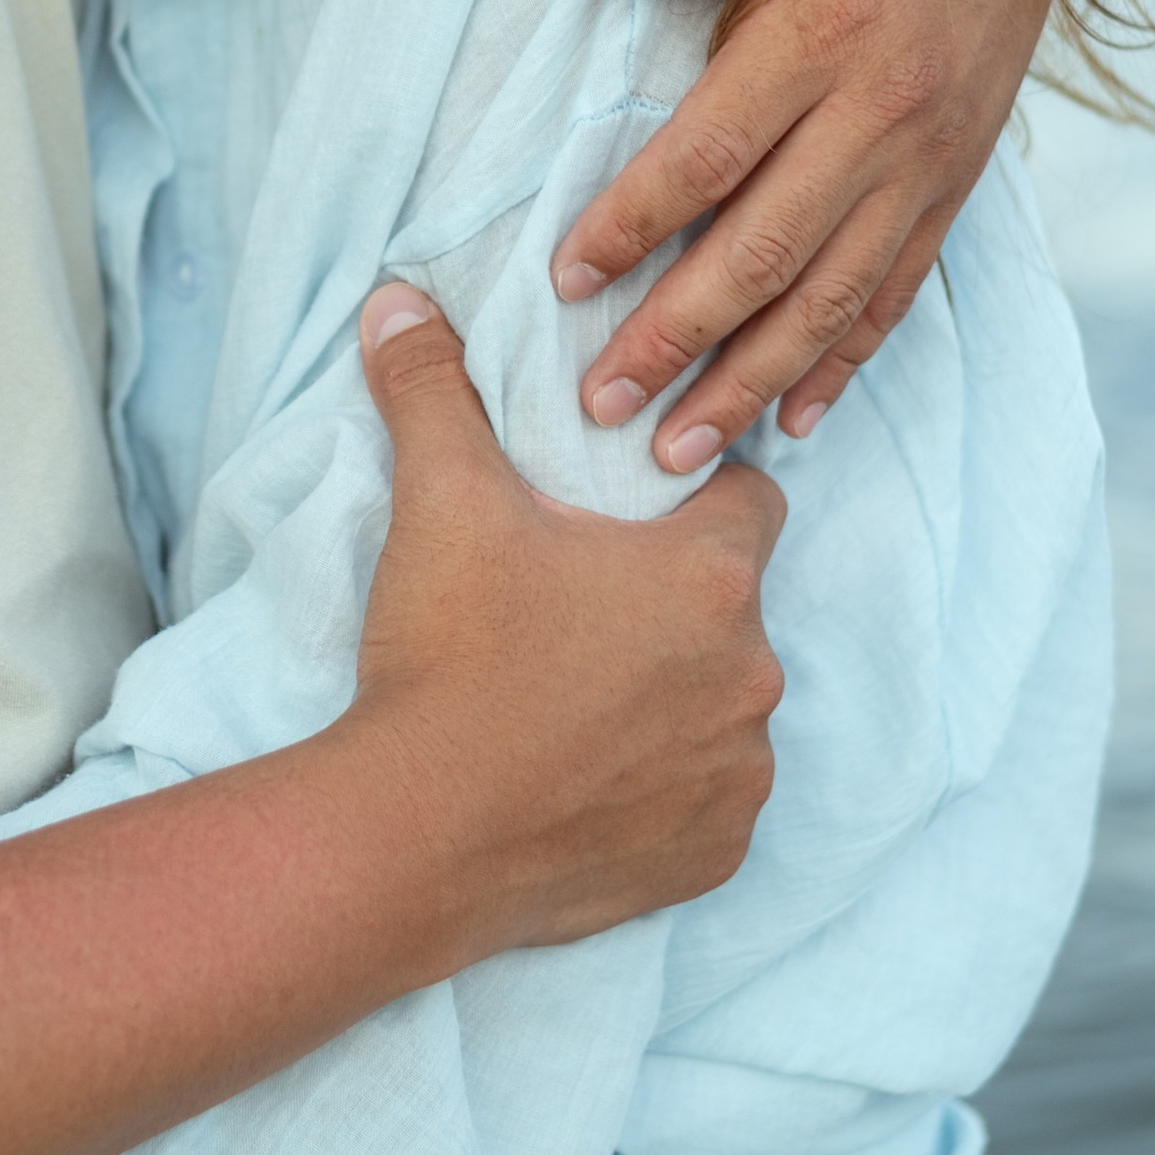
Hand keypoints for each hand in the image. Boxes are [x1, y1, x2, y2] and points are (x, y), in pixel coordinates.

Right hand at [347, 287, 783, 952]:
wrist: (413, 838)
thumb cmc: (447, 659)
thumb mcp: (440, 502)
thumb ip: (431, 388)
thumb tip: (402, 299)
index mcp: (710, 578)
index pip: (750, 499)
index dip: (694, 494)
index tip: (630, 513)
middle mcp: (752, 675)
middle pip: (729, 610)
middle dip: (670, 605)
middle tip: (575, 611)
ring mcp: (738, 774)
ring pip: (723, 709)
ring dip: (672, 700)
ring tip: (574, 702)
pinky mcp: (714, 855)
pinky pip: (709, 803)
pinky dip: (665, 790)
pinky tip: (590, 780)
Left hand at [555, 0, 1056, 466]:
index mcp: (824, 29)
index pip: (708, 155)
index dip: (631, 227)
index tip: (566, 283)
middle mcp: (882, 110)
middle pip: (764, 251)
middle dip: (676, 339)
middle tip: (598, 405)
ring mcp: (929, 156)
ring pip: (832, 296)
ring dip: (752, 380)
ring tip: (679, 448)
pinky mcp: (959, 178)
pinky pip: (898, 288)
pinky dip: (846, 359)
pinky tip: (795, 414)